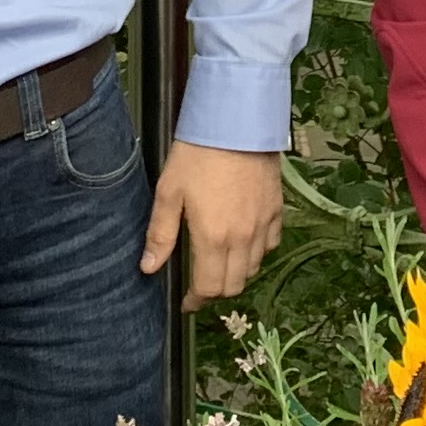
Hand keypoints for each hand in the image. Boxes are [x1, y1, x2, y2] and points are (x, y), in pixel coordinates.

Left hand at [142, 143, 284, 305]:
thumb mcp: (168, 192)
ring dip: (236, 273)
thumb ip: (160, 235)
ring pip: (253, 268)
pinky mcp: (276, 210)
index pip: (208, 287)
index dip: (195, 300)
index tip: (186, 301)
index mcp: (212, 238)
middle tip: (200, 282)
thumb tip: (149, 269)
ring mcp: (263, 225)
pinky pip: (269, 245)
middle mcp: (242, 239)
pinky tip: (243, 241)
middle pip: (234, 285)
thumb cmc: (197, 156)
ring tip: (219, 262)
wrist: (236, 124)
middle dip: (215, 291)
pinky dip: (256, 252)